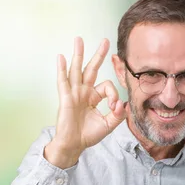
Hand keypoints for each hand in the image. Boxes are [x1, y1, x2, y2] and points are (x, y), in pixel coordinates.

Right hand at [45, 37, 126, 168]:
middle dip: (98, 55)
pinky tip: (61, 57)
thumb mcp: (108, 124)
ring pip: (76, 70)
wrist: (74, 145)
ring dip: (78, 54)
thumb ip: (118, 115)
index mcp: (94, 97)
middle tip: (105, 41)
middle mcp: (84, 92)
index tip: (115, 107)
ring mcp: (74, 93)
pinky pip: (63, 81)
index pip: (107, 87)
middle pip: (92, 69)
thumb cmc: (88, 135)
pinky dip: (62, 69)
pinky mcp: (66, 98)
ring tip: (79, 39)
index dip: (114, 95)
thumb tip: (123, 104)